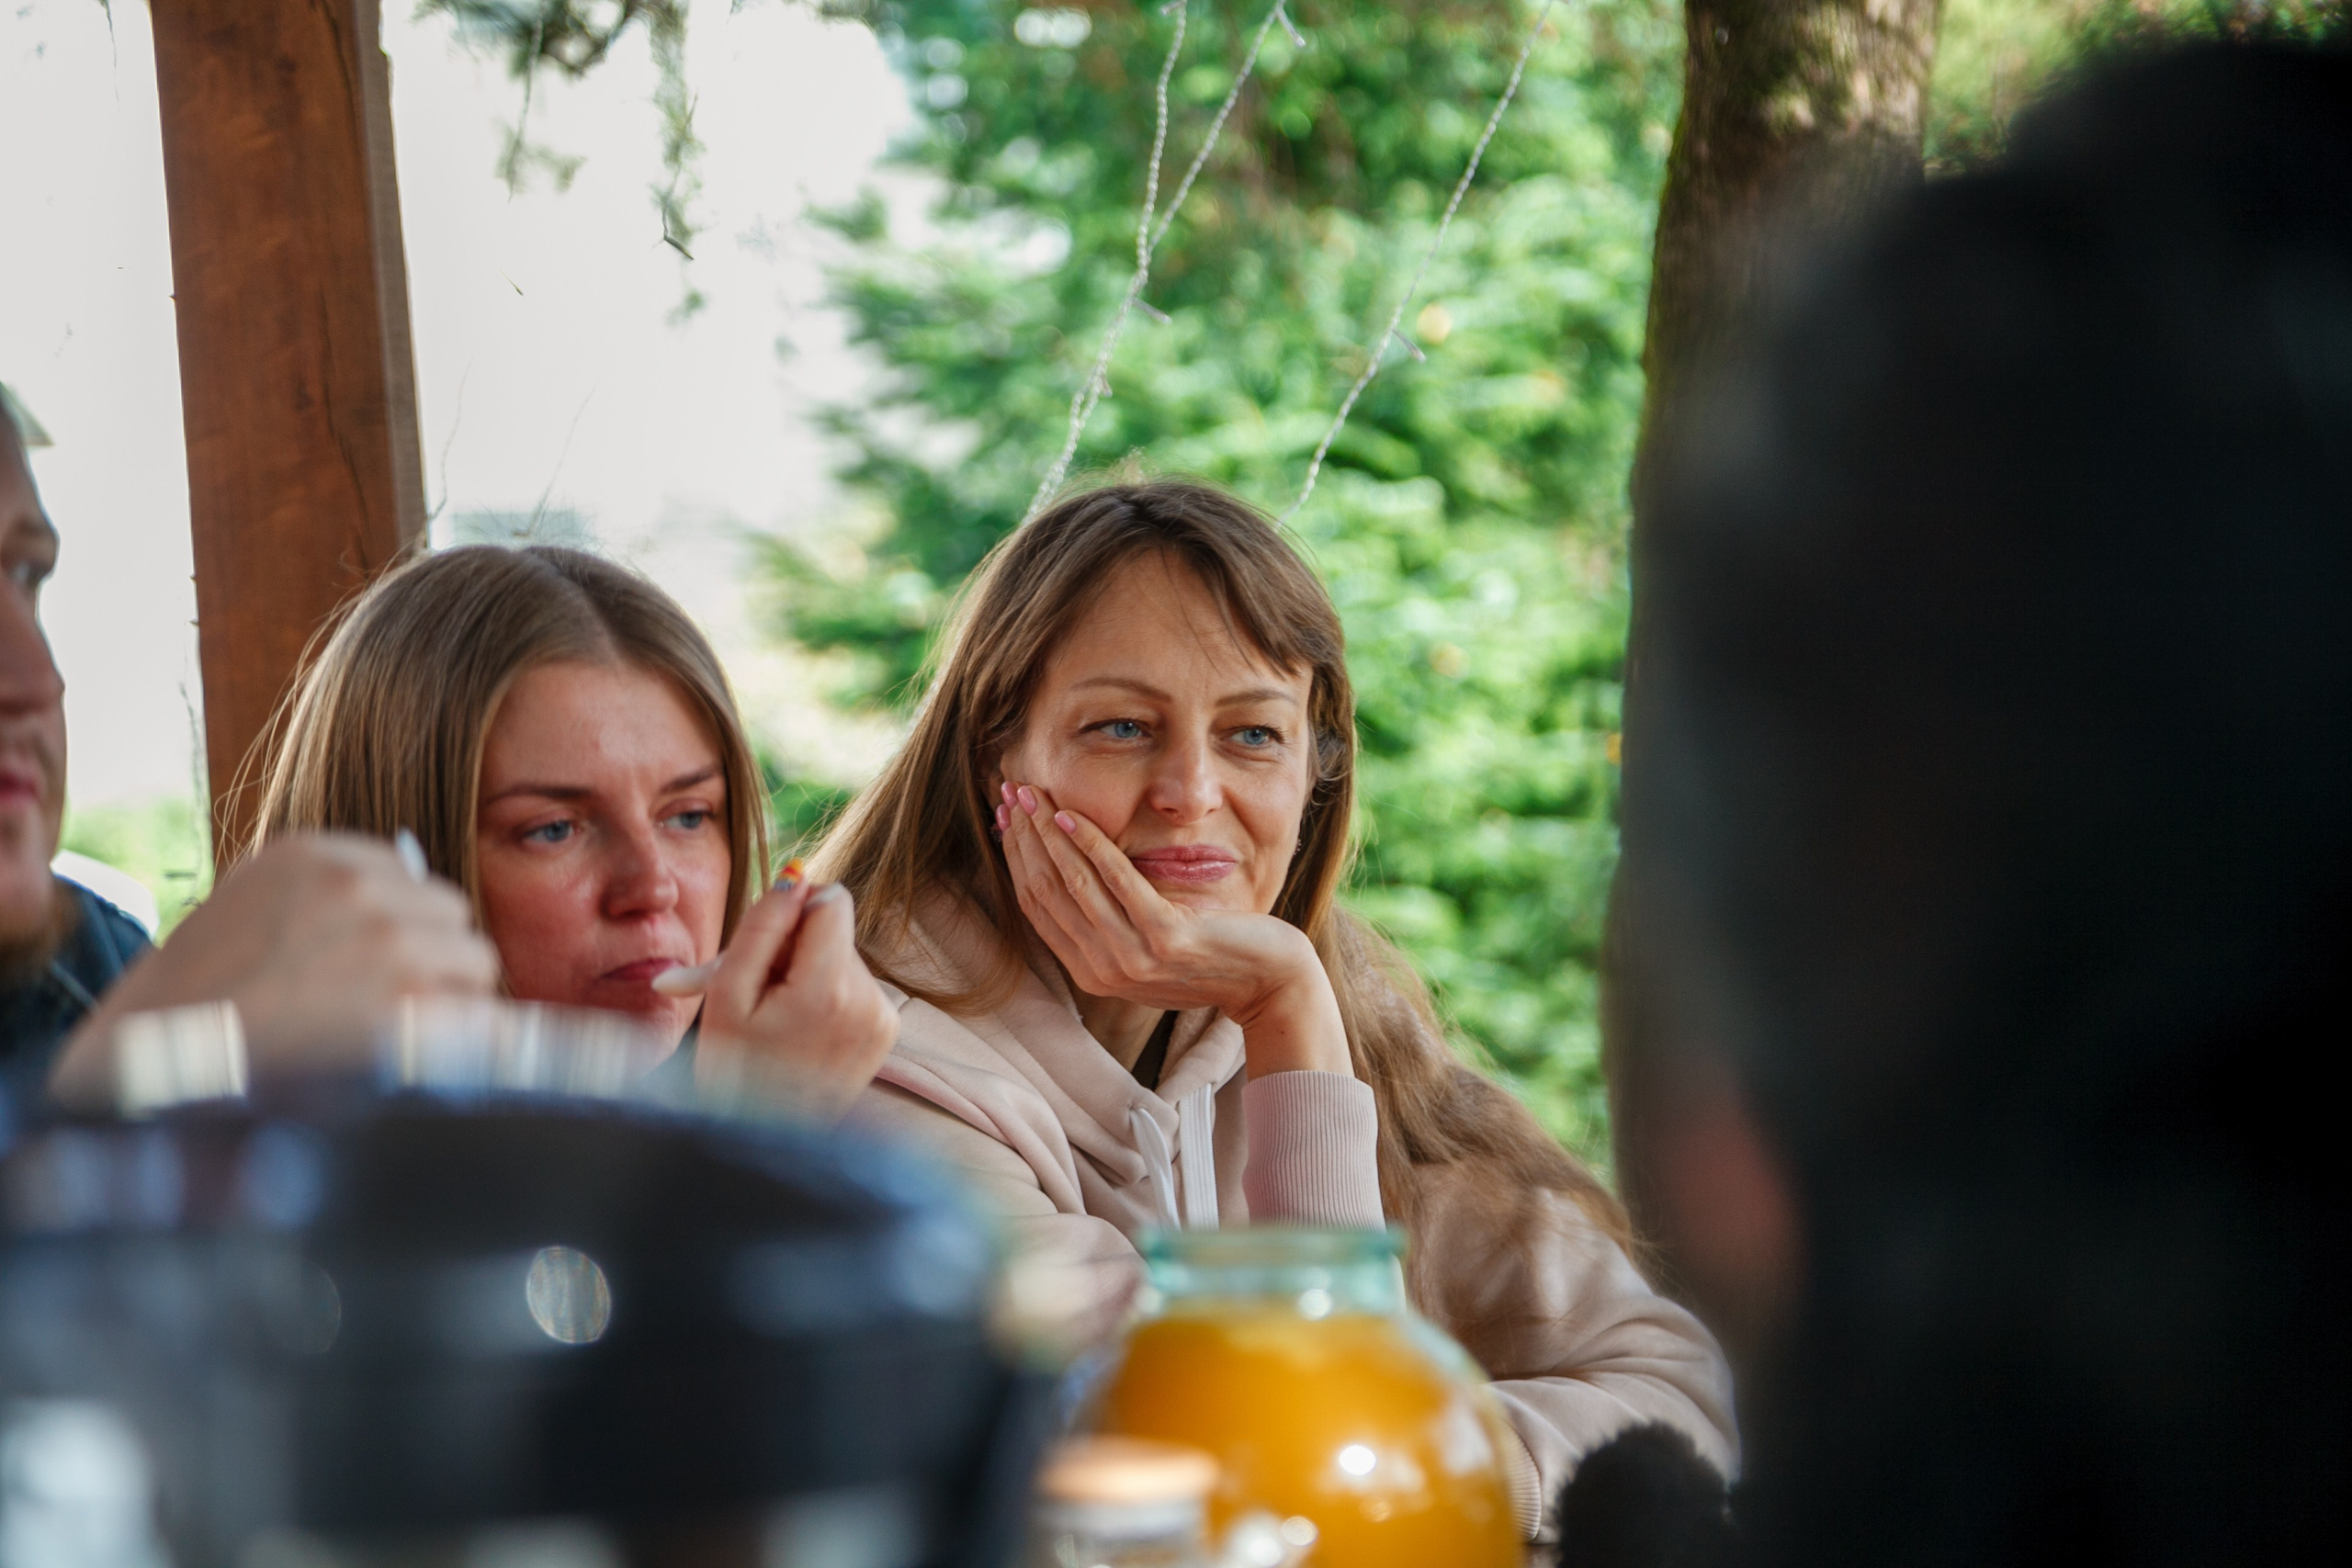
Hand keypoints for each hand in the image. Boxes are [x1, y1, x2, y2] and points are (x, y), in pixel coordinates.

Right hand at [51, 832, 502, 1108]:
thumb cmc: (194, 1002)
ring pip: (475, 967)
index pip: (414, 882)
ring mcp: (390, 943)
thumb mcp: (249, 909)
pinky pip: (483, 1023)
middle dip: (430, 964)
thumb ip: (326, 898)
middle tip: (380, 1014)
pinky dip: (462, 1050)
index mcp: (318, 854)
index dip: (402, 932)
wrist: (143, 1070)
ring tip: (387, 1044)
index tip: (368, 972)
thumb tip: (417, 897)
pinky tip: (415, 1070)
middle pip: (453, 920)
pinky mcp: (409, 1008)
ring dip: (447, 1005)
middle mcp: (360, 887)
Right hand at [693, 877, 899, 1118]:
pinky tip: (800, 1031)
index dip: (794, 912)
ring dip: (807, 974)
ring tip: (777, 1019)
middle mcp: (871, 1002)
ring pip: (842, 956)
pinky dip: (824, 996)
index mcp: (831, 990)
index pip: (832, 901)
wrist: (761, 1142)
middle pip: (835, 928)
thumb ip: (762, 926)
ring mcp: (884, 1020)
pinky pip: (853, 984)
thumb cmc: (733, 1068)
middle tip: (760, 996)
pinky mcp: (886, 1033)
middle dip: (795, 948)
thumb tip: (795, 875)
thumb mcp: (728, 994)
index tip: (767, 946)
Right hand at [997, 780, 1351, 1077]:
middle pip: (1047, 891)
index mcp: (1091, 973)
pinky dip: (1090, 844)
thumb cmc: (1211, 955)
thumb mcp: (1147, 946)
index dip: (1016, 857)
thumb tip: (1069, 871)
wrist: (1266, 982)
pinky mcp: (1164, 938)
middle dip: (1024, 836)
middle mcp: (1103, 970)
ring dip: (1047, 832)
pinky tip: (1072, 814)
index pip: (1037, 906)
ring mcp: (1132, 958)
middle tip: (1011, 792)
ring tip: (1033, 793)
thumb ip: (1107, 923)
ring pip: (1072, 883)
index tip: (1006, 817)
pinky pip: (1117, 881)